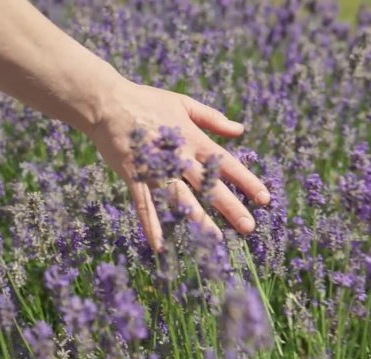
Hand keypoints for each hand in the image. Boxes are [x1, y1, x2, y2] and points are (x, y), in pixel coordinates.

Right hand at [86, 77, 270, 250]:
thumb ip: (212, 118)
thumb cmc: (146, 100)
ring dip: (198, 219)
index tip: (264, 198)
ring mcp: (155, 168)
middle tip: (248, 227)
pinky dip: (152, 226)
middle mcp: (177, 156)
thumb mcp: (183, 103)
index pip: (226, 163)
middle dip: (230, 207)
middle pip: (208, 185)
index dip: (246, 181)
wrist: (106, 102)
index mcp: (192, 138)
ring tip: (216, 240)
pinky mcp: (133, 177)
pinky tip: (161, 246)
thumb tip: (240, 130)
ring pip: (180, 198)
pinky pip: (144, 205)